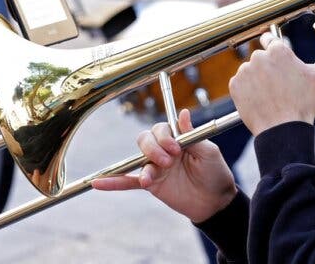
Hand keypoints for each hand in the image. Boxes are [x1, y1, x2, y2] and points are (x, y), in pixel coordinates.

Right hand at [92, 108, 235, 222]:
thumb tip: (183, 113)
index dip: (165, 136)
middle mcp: (164, 150)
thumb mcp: (208, 151)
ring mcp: (156, 167)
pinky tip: (98, 183)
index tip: (177, 148)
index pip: (161, 129)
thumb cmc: (214, 172)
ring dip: (144, 164)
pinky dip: (114, 182)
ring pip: (138, 159)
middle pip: (145, 140)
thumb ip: (192, 135)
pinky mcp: (151, 184)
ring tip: (151, 176)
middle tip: (168, 160)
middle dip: (153, 148)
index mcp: (178, 139)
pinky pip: (129, 181)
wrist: (215, 201)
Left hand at [229, 31, 314, 134]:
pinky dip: (247, 90)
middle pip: (261, 57)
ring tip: (270, 95)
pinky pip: (240, 83)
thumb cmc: (304, 103)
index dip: (274, 49)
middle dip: (268, 67)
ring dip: (257, 78)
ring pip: (250, 70)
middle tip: (279, 84)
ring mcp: (245, 71)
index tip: (277, 59)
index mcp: (278, 50)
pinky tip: (260, 100)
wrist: (283, 130)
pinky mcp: (235, 86)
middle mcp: (259, 56)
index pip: (270, 39)